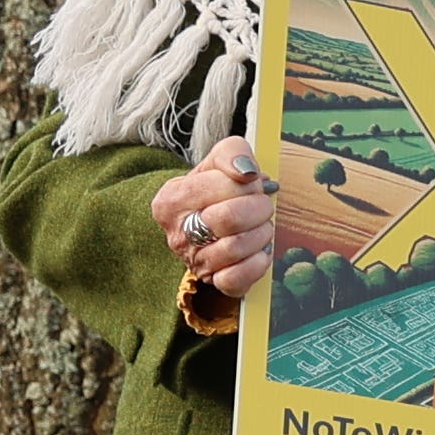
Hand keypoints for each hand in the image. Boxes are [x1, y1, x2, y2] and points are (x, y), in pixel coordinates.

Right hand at [151, 137, 273, 300]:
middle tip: (261, 206)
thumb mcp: (218, 161)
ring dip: (262, 233)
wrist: (202, 219)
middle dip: (258, 208)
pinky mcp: (213, 281)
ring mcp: (194, 261)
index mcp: (172, 199)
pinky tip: (260, 251)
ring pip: (237, 247)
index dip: (247, 184)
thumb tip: (246, 172)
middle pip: (230, 218)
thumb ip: (233, 153)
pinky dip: (258, 263)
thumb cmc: (214, 189)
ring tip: (260, 226)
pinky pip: (237, 279)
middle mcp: (177, 233)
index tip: (249, 185)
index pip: (221, 186)